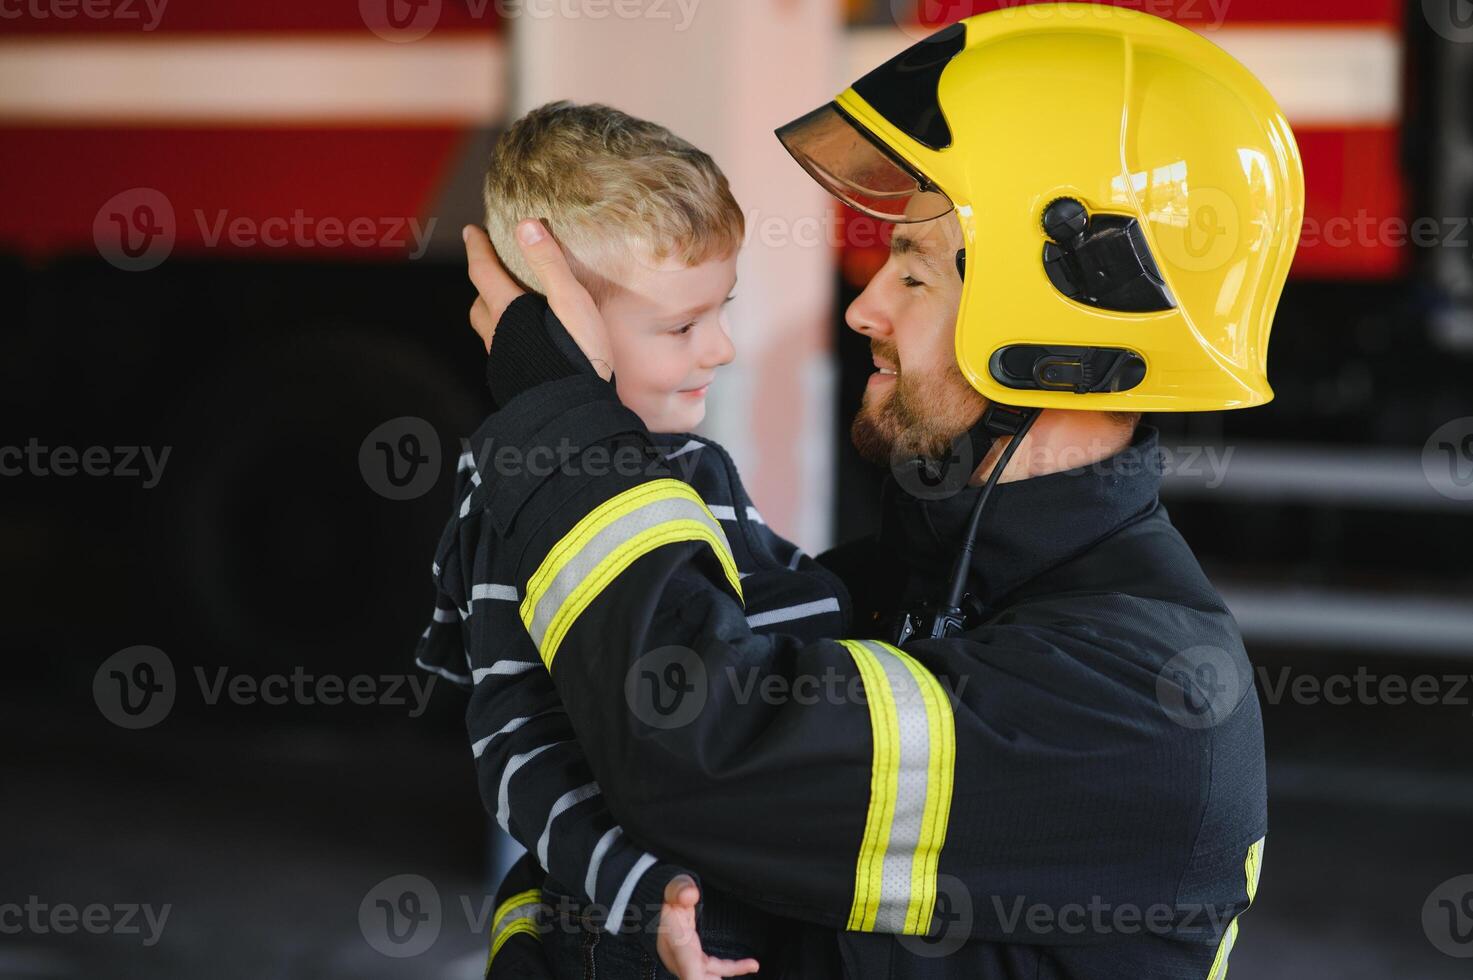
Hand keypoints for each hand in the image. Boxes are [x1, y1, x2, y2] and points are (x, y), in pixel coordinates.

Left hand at [462, 221, 613, 379]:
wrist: (574, 412)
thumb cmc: (578, 355)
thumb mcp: (570, 301)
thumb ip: (549, 263)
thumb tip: (525, 225)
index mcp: (507, 311)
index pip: (484, 272)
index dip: (477, 249)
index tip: (470, 231)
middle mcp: (497, 336)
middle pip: (479, 304)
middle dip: (483, 284)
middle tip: (493, 272)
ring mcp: (502, 363)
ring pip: (488, 331)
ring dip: (492, 315)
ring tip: (510, 309)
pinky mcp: (511, 383)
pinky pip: (500, 353)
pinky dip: (505, 339)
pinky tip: (525, 345)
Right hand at [656, 875, 759, 979]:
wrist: (659, 903)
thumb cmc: (667, 895)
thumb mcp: (672, 887)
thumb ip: (679, 889)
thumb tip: (690, 894)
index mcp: (674, 941)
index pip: (687, 965)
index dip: (696, 978)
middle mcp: (679, 956)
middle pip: (696, 978)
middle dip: (710, 979)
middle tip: (736, 970)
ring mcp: (688, 959)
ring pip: (708, 975)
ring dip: (728, 971)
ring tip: (751, 965)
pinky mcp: (696, 958)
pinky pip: (716, 968)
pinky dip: (733, 968)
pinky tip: (752, 965)